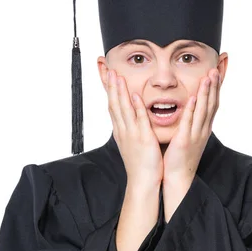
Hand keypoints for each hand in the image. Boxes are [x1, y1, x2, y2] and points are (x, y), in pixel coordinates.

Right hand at [106, 69, 162, 186]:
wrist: (142, 181)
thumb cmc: (140, 164)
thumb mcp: (131, 143)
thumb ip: (130, 129)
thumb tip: (130, 118)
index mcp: (121, 131)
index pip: (112, 106)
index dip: (110, 90)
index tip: (108, 75)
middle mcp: (123, 130)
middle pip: (114, 104)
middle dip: (111, 86)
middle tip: (109, 69)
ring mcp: (132, 134)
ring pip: (124, 109)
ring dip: (120, 92)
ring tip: (118, 76)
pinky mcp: (143, 138)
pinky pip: (139, 120)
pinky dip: (137, 107)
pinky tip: (135, 96)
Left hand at [162, 68, 220, 181]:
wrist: (178, 177)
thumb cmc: (181, 156)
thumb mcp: (189, 135)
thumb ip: (191, 121)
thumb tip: (191, 107)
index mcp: (204, 128)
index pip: (213, 103)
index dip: (216, 88)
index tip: (218, 72)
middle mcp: (203, 129)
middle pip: (212, 104)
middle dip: (214, 86)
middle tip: (216, 69)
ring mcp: (196, 135)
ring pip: (203, 110)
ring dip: (206, 93)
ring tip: (208, 77)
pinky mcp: (185, 141)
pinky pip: (189, 123)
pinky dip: (192, 109)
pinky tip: (193, 97)